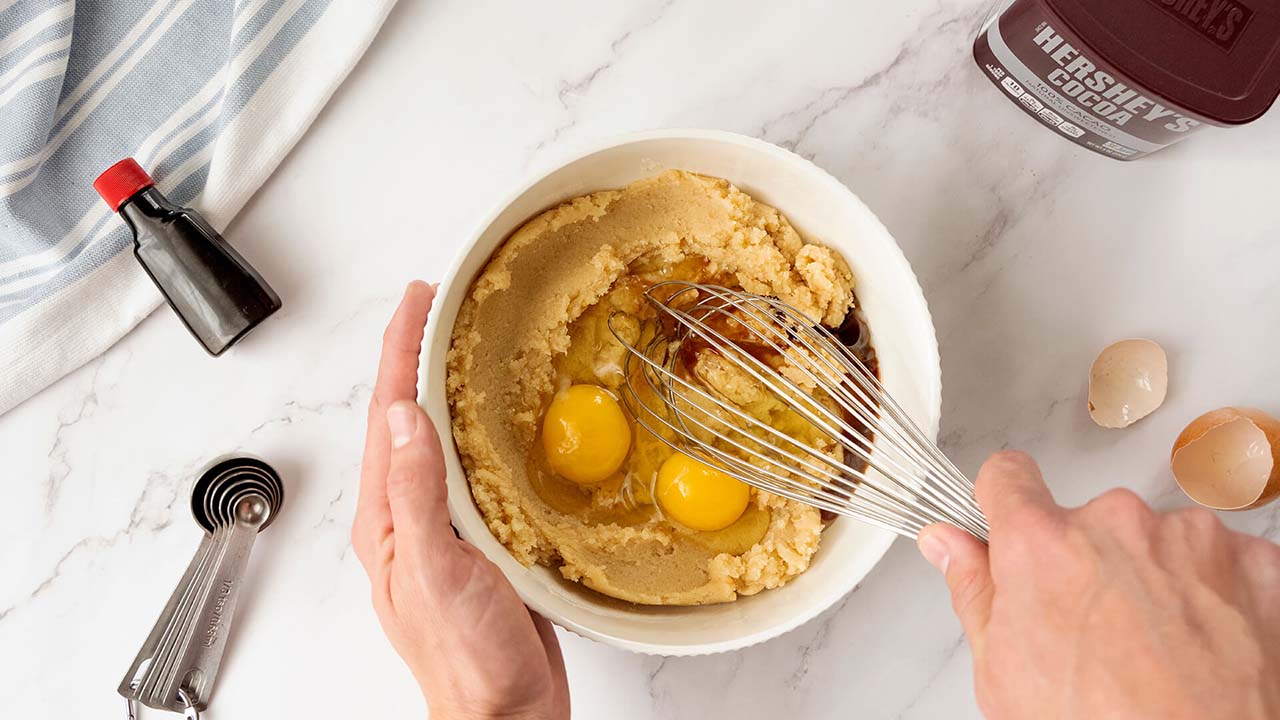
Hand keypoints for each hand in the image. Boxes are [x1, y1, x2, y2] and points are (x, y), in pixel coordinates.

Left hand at [352, 281, 569, 719]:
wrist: (505, 713)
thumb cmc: (466, 659)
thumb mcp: (434, 571)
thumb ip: (416, 495)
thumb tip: (404, 417)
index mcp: (387, 518)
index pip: (388, 414)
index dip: (400, 350)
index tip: (417, 300)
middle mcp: (408, 516)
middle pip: (408, 417)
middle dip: (418, 356)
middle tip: (439, 305)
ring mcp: (443, 528)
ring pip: (440, 439)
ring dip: (449, 388)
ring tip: (466, 344)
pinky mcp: (479, 541)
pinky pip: (474, 469)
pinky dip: (484, 431)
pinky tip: (504, 422)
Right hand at [919, 451, 1279, 719]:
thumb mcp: (1003, 672)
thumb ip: (973, 590)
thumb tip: (947, 544)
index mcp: (1042, 545)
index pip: (1007, 477)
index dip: (1005, 501)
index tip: (1011, 519)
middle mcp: (1116, 523)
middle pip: (1088, 519)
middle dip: (1088, 559)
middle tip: (1095, 627)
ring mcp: (1191, 538)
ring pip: (1157, 537)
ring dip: (1153, 574)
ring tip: (1156, 645)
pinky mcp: (1253, 561)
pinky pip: (1220, 559)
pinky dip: (1211, 593)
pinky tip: (1200, 644)